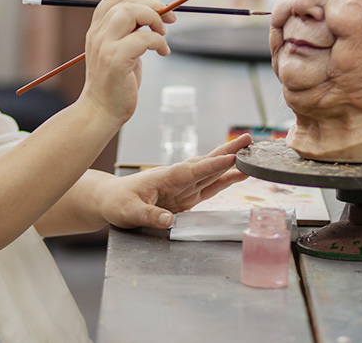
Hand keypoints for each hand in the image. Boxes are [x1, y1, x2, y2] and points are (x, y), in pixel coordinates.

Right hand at [79, 0, 175, 125]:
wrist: (101, 111)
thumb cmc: (115, 82)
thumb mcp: (119, 50)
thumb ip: (130, 32)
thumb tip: (155, 14)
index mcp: (97, 30)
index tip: (157, 4)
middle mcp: (98, 34)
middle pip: (126, 3)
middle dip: (153, 5)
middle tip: (169, 19)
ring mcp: (105, 47)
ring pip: (130, 13)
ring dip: (154, 19)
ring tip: (163, 34)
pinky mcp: (116, 61)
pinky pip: (142, 39)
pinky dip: (159, 42)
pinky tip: (163, 52)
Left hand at [101, 134, 253, 229]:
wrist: (110, 200)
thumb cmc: (117, 202)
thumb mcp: (128, 211)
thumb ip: (149, 216)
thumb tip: (168, 221)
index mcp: (165, 177)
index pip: (193, 170)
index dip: (212, 164)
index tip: (231, 157)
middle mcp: (178, 178)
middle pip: (207, 163)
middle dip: (228, 152)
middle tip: (248, 140)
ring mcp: (184, 187)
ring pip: (211, 172)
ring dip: (230, 163)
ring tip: (251, 154)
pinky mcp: (186, 197)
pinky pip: (209, 187)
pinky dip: (224, 180)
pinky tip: (238, 175)